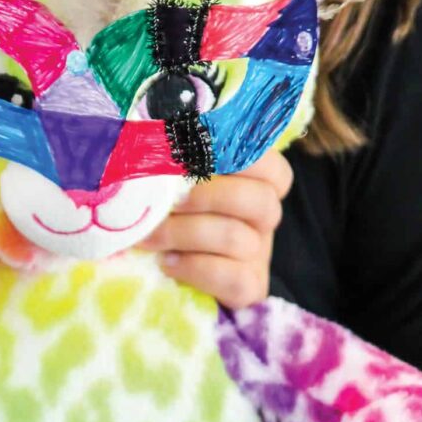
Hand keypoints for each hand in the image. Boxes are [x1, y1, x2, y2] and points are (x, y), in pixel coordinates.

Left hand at [140, 150, 291, 308]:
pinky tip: (167, 262)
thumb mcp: (170, 172)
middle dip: (207, 198)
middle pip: (260, 201)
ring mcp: (259, 251)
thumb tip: (158, 135)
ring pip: (238, 239)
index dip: (241, 160)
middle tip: (170, 200)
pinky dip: (196, 269)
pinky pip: (235, 280)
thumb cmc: (165, 202)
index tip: (196, 155)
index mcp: (255, 179)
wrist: (158, 259)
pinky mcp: (250, 287)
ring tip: (150, 235)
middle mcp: (263, 214)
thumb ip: (174, 154)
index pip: (271, 166)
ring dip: (185, 234)